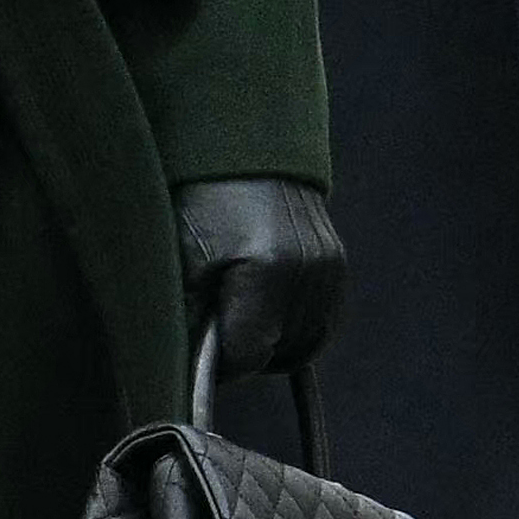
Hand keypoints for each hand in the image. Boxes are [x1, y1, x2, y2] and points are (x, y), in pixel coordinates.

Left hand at [177, 176, 344, 382]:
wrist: (241, 143)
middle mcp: (308, 269)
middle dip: (244, 350)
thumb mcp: (181, 258)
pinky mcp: (337, 264)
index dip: (220, 363)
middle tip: (214, 326)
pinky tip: (265, 313)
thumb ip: (188, 319)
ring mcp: (329, 267)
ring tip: (238, 317)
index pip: (248, 355)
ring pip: (302, 345)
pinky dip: (292, 329)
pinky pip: (320, 324)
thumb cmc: (199, 199)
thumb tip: (190, 374)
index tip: (200, 349)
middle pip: (277, 353)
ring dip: (271, 344)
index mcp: (267, 267)